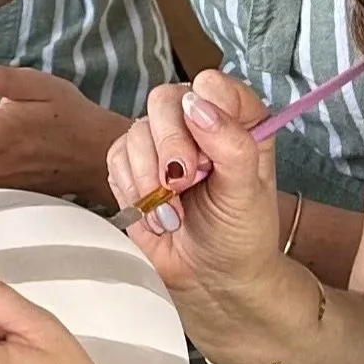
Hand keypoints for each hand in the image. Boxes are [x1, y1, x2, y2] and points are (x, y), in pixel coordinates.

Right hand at [105, 68, 285, 309]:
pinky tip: (156, 213)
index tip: (208, 154)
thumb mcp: (248, 192)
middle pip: (164, 100)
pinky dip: (132, 190)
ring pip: (136, 131)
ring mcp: (161, 142)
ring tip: (174, 212)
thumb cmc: (240, 235)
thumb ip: (231, 145)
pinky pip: (115, 157)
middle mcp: (196, 122)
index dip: (204, 112)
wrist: (211, 278)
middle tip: (184, 183)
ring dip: (151, 179)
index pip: (211, 85)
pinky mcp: (130, 164)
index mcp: (236, 118)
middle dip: (170, 146)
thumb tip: (197, 106)